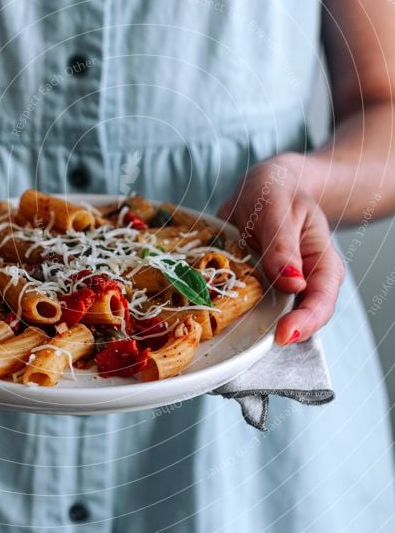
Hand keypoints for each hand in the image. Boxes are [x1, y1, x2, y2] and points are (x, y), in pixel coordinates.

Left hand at [217, 155, 344, 344]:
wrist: (265, 187)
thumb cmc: (278, 191)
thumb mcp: (278, 207)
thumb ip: (283, 243)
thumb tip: (293, 283)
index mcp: (321, 263)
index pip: (321, 300)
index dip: (305, 322)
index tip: (283, 334)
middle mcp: (303, 283)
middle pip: (299, 320)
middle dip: (277, 334)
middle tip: (251, 344)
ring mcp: (277, 290)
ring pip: (269, 320)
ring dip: (250, 329)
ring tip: (227, 335)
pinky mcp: (254, 290)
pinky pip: (244, 309)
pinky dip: (230, 315)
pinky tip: (212, 318)